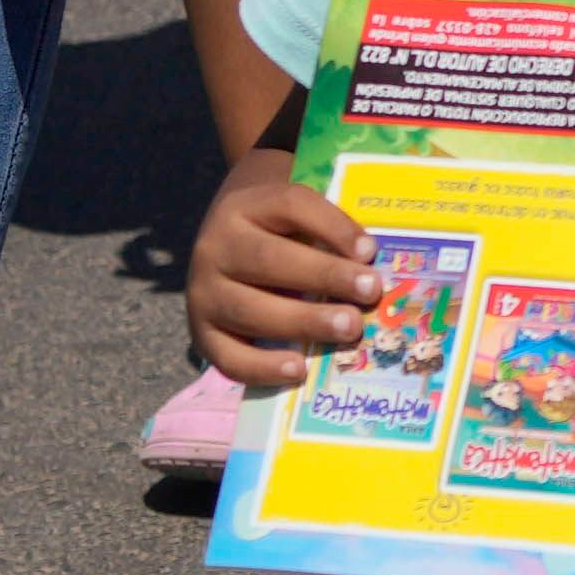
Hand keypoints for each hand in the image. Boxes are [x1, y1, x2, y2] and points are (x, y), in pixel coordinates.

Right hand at [185, 153, 376, 389]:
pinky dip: (263, 367)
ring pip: (249, 309)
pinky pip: (227, 356)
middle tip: (369, 292)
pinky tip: (299, 369)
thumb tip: (374, 263)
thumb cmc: (279, 234)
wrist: (224, 245)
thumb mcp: (297, 218)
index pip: (290, 206)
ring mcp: (203, 292)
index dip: (331, 226)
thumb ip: (329, 231)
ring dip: (303, 321)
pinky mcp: (201, 333)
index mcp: (247, 207)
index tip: (369, 250)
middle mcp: (217, 246)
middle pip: (269, 259)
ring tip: (349, 328)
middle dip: (323, 277)